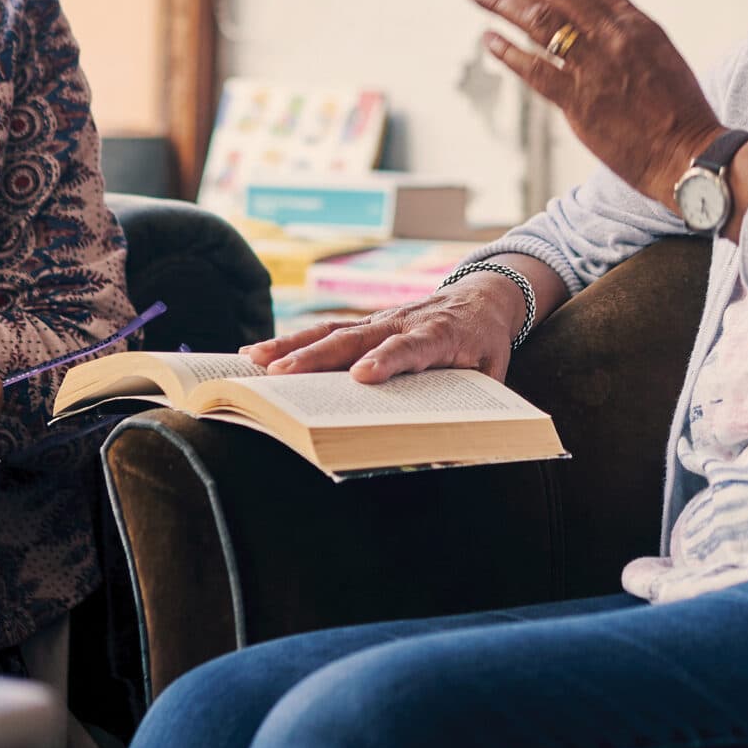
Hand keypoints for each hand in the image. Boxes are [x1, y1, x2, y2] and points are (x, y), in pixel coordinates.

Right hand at [243, 274, 528, 384]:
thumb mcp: (492, 374)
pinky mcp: (366, 322)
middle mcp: (403, 322)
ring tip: (255, 361)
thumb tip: (453, 451)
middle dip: (317, 357)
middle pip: (356, 338)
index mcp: (440, 335)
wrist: (484, 296)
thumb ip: (474, 407)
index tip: (362, 376)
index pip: (411, 347)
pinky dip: (292, 341)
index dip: (387, 360)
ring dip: (292, 346)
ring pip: (332, 331)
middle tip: (281, 375)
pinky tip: (258, 353)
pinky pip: (326, 330)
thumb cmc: (484, 343)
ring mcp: (380, 320)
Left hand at [468, 0, 725, 210]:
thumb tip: (594, 28)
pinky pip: (534, 68)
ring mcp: (595, 68)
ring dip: (501, 2)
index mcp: (638, 24)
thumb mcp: (662, 58)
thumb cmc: (681, 114)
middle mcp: (615, 38)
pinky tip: (489, 39)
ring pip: (538, 21)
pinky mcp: (579, 102)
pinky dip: (507, 50)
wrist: (691, 156)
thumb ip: (628, 38)